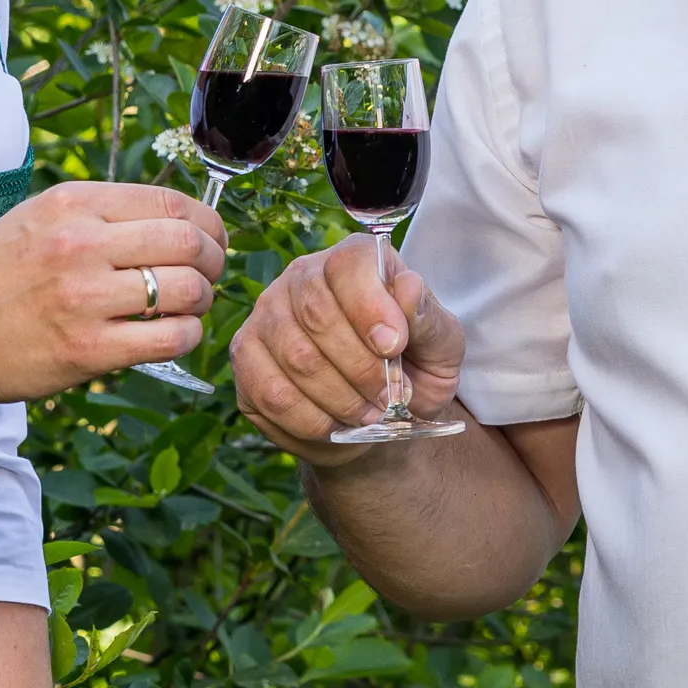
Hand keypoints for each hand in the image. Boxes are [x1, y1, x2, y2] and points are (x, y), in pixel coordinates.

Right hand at [0, 179, 227, 409]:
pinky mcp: (88, 349)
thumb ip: (102, 215)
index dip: (209, 224)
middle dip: (215, 260)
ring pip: (188, 290)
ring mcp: (84, 298)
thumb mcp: (39, 220)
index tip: (211, 240)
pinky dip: (187, 337)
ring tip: (186, 308)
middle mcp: (80, 244)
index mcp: (71, 204)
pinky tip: (171, 336)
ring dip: (202, 301)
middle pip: (189, 242)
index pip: (172, 203)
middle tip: (208, 275)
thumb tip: (179, 223)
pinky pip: (171, 339)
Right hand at [230, 235, 467, 453]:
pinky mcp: (246, 358)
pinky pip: (270, 393)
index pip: (349, 266)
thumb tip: (408, 289)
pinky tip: (335, 426)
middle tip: (389, 398)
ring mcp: (267, 315)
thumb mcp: (441, 347)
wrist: (380, 413)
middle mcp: (302, 276)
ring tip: (368, 415)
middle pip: (317, 314)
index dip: (371, 308)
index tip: (394, 348)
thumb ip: (428, 319)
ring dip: (340, 398)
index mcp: (354, 260)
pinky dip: (310, 419)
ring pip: (295, 357)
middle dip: (361, 367)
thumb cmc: (412, 368)